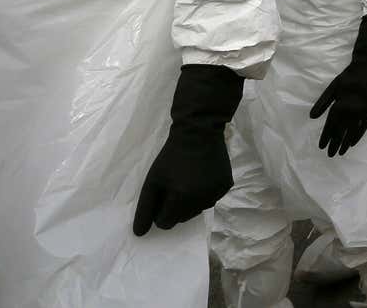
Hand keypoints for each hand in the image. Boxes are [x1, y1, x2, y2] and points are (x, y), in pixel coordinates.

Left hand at [134, 64, 243, 235]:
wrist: (200, 132)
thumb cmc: (171, 156)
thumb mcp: (152, 180)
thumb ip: (145, 208)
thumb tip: (139, 234)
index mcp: (182, 198)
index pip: (165, 222)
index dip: (159, 210)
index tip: (160, 194)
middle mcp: (203, 200)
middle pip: (182, 218)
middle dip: (174, 207)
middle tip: (174, 186)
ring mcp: (217, 194)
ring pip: (197, 210)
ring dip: (190, 202)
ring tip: (188, 181)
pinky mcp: (226, 186)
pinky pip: (211, 200)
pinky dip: (204, 194)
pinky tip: (201, 177)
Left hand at [310, 16, 366, 156]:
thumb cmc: (347, 79)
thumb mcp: (332, 88)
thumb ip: (322, 103)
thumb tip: (311, 117)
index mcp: (340, 105)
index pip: (331, 125)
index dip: (326, 136)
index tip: (321, 146)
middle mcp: (351, 111)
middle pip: (341, 131)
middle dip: (335, 143)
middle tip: (330, 154)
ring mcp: (362, 112)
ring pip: (352, 131)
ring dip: (346, 143)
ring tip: (341, 152)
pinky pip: (364, 127)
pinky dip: (358, 136)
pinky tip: (352, 143)